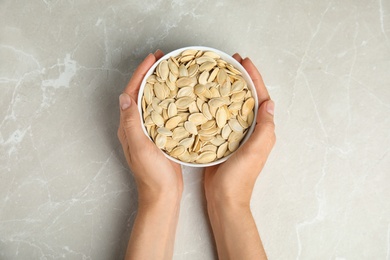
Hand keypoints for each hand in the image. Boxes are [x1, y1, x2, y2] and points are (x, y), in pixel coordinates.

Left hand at [117, 50, 182, 203]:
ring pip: (152, 101)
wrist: (163, 194)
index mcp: (129, 126)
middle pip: (141, 93)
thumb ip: (131, 123)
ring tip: (171, 72)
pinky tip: (179, 96)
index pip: (132, 93)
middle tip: (162, 60)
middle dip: (149, 74)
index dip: (140, 74)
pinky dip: (169, 100)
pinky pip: (163, 112)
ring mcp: (149, 131)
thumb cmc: (151, 174)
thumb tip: (124, 98)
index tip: (152, 58)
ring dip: (159, 85)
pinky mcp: (161, 136)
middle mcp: (136, 126)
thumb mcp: (140, 147)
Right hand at [204, 54, 274, 259]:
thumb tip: (269, 102)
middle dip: (241, 79)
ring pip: (233, 105)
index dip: (254, 78)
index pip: (260, 97)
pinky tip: (206, 98)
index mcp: (262, 130)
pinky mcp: (222, 140)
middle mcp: (251, 129)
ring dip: (228, 89)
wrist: (225, 198)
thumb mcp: (256, 151)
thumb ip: (264, 128)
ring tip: (218, 75)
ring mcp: (236, 134)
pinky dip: (216, 105)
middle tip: (231, 63)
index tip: (244, 61)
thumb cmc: (240, 178)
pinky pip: (221, 117)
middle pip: (247, 98)